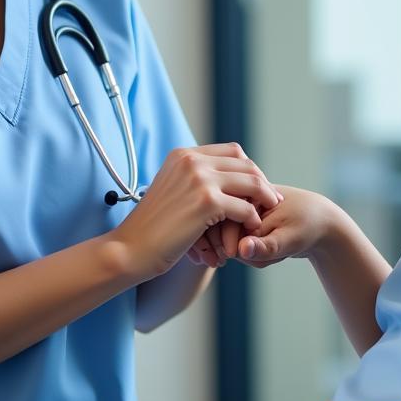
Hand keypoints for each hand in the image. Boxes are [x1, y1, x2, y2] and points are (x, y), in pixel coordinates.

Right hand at [111, 144, 278, 279]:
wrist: (129, 249)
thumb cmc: (151, 227)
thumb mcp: (171, 190)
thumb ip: (193, 178)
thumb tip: (223, 177)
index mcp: (183, 154)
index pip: (232, 151)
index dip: (249, 169)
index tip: (257, 187)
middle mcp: (192, 160)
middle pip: (245, 163)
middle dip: (262, 182)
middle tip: (271, 200)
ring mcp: (199, 179)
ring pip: (250, 182)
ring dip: (263, 199)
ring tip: (267, 214)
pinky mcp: (206, 202)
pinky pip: (244, 207)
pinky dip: (252, 219)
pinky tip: (251, 229)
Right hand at [217, 186, 351, 267]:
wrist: (324, 224)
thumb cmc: (309, 226)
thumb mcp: (290, 237)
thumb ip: (265, 247)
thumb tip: (240, 250)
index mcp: (252, 194)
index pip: (226, 221)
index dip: (231, 244)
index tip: (254, 257)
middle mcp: (246, 202)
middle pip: (226, 234)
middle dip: (246, 252)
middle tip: (272, 257)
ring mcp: (247, 215)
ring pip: (235, 244)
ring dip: (253, 256)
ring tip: (278, 253)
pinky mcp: (250, 226)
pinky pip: (243, 247)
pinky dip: (256, 255)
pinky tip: (274, 253)